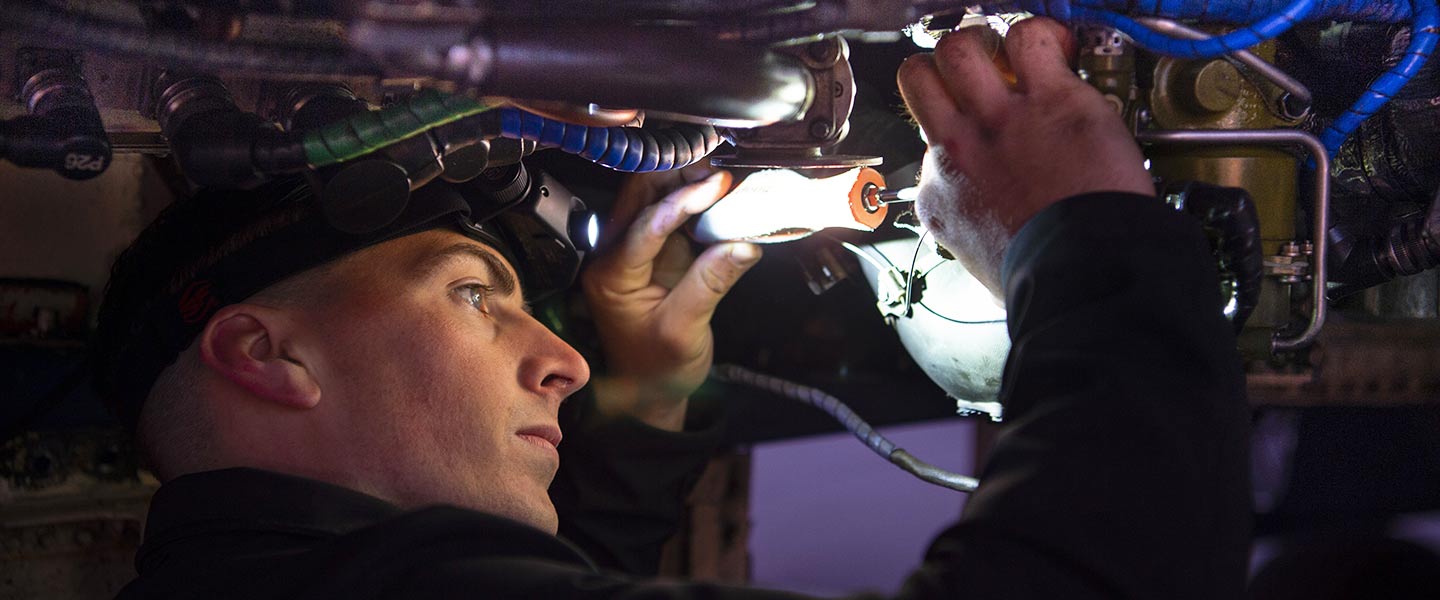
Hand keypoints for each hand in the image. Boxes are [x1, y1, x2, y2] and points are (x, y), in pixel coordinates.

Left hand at [581, 166, 761, 430]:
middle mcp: (615, 256)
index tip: (717, 185)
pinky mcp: (659, 252)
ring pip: (655, 197)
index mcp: (611, 276)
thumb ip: (710, 284)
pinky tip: (722, 196)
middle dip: (679, 176)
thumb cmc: (657, 369)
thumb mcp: (684, 331)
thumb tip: (743, 243)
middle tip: (721, 171)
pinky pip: (675, 214)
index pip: (645, 224)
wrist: (650, 391)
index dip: (682, 200)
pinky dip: (697, 200)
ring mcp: (637, 250)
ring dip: (687, 182)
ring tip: (724, 179)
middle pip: (640, 195)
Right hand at [897, 17, 1152, 297]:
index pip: (927, 140)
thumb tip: (983, 226)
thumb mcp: (978, 261)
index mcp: (941, 194)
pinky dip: (1044, 36)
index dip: (954, 129)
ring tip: (1012, 55)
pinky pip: (1030, 39)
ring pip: (959, 48)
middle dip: (945, 67)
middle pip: (920, 76)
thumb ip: (970, 227)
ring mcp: (1000, 120)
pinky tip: (1059, 50)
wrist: (1083, 273)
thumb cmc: (1041, 278)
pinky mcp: (1051, 99)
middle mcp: (958, 149)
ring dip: (984, 43)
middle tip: (977, 72)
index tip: (979, 134)